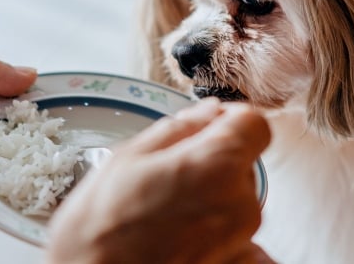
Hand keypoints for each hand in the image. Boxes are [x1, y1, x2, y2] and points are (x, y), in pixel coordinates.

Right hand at [46, 98, 274, 263]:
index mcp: (218, 166)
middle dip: (213, 164)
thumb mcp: (128, 158)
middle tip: (167, 180)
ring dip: (211, 201)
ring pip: (237, 202)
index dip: (230, 121)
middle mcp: (241, 205)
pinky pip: (241, 242)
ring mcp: (242, 242)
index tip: (207, 128)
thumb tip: (210, 111)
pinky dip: (218, 239)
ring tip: (165, 216)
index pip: (255, 124)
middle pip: (243, 165)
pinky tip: (181, 242)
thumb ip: (180, 128)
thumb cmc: (99, 229)